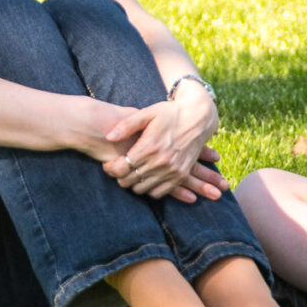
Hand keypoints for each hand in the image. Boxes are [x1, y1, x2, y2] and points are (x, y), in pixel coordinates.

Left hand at [101, 89, 220, 202]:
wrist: (198, 118)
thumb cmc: (169, 113)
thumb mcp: (147, 113)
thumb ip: (126, 126)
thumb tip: (108, 137)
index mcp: (148, 147)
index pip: (121, 168)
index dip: (110, 169)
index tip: (108, 164)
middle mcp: (160, 162)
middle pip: (128, 181)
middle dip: (119, 176)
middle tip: (119, 168)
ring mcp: (171, 171)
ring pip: (141, 189)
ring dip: (133, 183)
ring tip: (132, 173)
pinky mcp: (180, 176)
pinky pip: (158, 193)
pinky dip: (149, 189)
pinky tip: (146, 178)